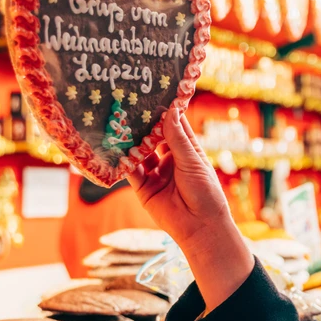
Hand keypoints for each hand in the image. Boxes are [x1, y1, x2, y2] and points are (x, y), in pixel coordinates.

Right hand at [127, 108, 230, 248]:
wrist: (200, 226)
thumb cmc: (205, 192)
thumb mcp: (192, 162)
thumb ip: (177, 139)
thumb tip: (170, 111)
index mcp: (187, 151)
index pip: (174, 127)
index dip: (166, 112)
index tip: (154, 94)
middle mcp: (170, 160)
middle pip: (153, 138)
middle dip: (142, 125)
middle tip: (129, 107)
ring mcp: (156, 173)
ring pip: (139, 153)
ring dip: (130, 141)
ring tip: (117, 124)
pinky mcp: (144, 188)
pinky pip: (130, 172)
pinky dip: (123, 162)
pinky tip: (115, 150)